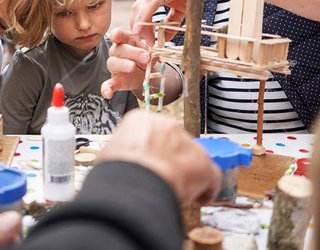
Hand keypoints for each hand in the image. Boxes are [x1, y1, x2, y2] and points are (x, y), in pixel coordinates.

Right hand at [97, 110, 220, 204]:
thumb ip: (119, 155)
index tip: (148, 164)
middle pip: (173, 144)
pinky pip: (210, 176)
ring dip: (186, 174)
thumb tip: (114, 166)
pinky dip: (206, 189)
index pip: (150, 134)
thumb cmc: (118, 172)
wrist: (135, 183)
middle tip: (161, 178)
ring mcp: (188, 142)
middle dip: (169, 161)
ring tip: (176, 191)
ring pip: (192, 159)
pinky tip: (197, 199)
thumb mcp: (108, 155)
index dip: (150, 152)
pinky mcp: (204, 163)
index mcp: (141, 120)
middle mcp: (167, 126)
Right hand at [101, 28, 149, 98]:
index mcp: (125, 40)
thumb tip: (152, 46)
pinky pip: (107, 85)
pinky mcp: (115, 80)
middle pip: (119, 49)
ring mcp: (115, 66)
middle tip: (146, 57)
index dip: (116, 35)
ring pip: (112, 63)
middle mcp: (116, 52)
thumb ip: (149, 46)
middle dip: (132, 52)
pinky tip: (108, 94)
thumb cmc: (145, 55)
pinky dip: (106, 89)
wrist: (146, 72)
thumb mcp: (150, 48)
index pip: (117, 34)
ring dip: (123, 65)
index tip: (119, 36)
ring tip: (133, 67)